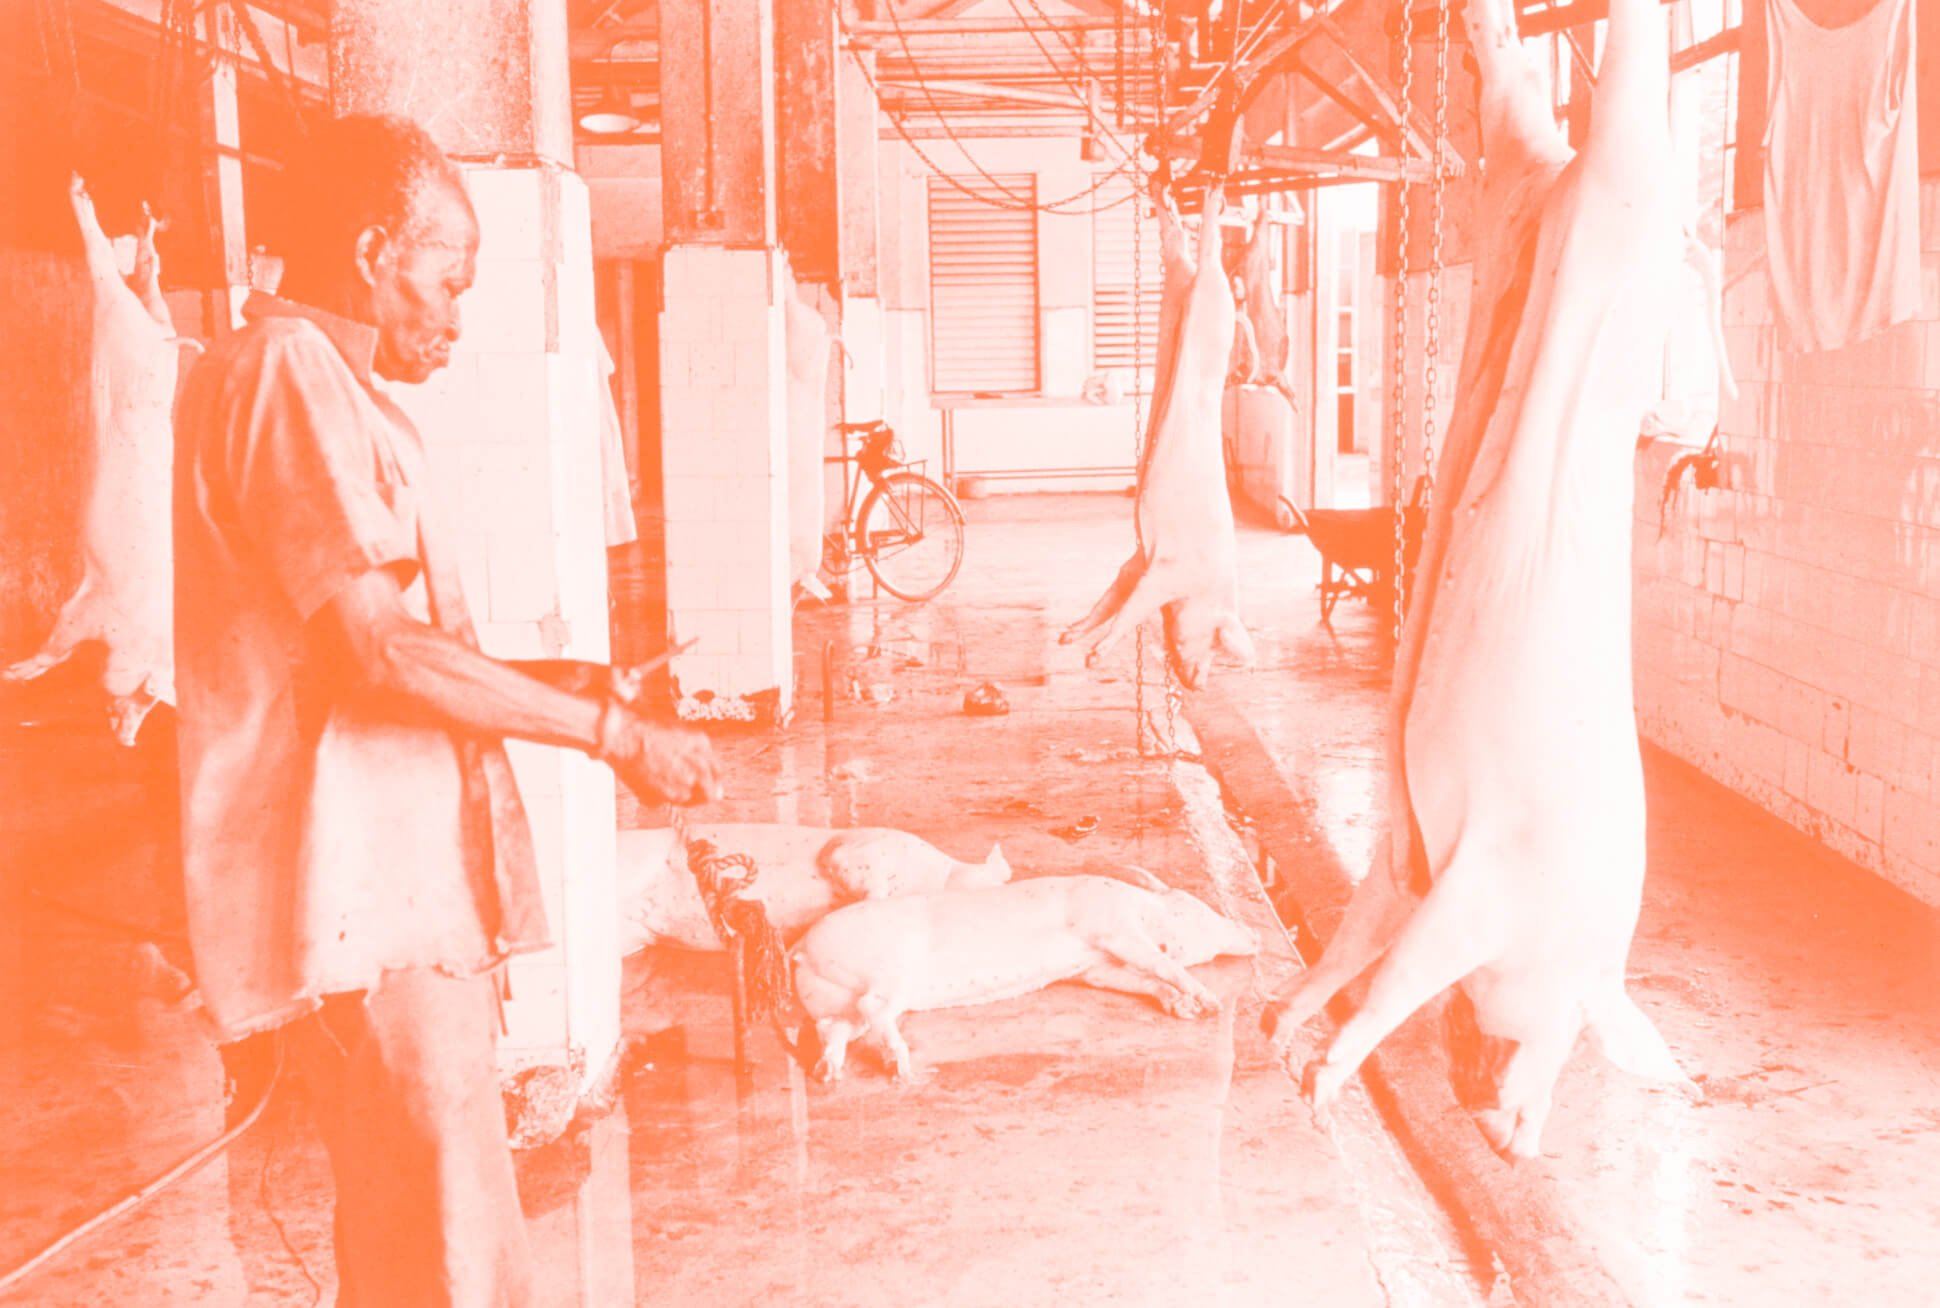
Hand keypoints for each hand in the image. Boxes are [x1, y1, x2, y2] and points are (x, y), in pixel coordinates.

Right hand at [597, 704, 720, 805]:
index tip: (705, 786)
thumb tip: (700, 768)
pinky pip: (662, 802)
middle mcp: (697, 768)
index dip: (711, 780)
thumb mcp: (678, 730)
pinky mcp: (664, 797)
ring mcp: (682, 784)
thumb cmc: (642, 726)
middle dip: (699, 795)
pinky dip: (654, 797)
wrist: (621, 734)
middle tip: (686, 794)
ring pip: (685, 800)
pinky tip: (642, 779)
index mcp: (702, 746)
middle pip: (709, 794)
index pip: (717, 772)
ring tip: (654, 778)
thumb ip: (694, 749)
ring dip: (673, 794)